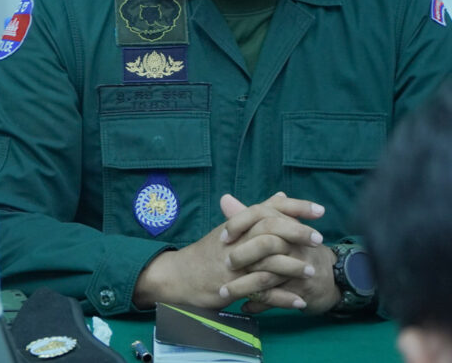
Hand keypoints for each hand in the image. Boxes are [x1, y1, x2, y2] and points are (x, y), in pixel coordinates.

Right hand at [133, 193, 324, 310]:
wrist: (178, 275)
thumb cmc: (207, 253)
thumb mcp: (230, 230)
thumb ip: (256, 214)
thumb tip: (280, 196)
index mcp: (237, 224)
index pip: (268, 208)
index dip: (295, 207)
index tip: (320, 210)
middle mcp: (236, 240)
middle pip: (269, 229)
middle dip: (297, 232)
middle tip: (318, 239)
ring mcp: (233, 264)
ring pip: (268, 260)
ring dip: (293, 267)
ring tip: (313, 272)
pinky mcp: (232, 286)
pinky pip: (261, 292)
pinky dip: (282, 298)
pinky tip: (299, 301)